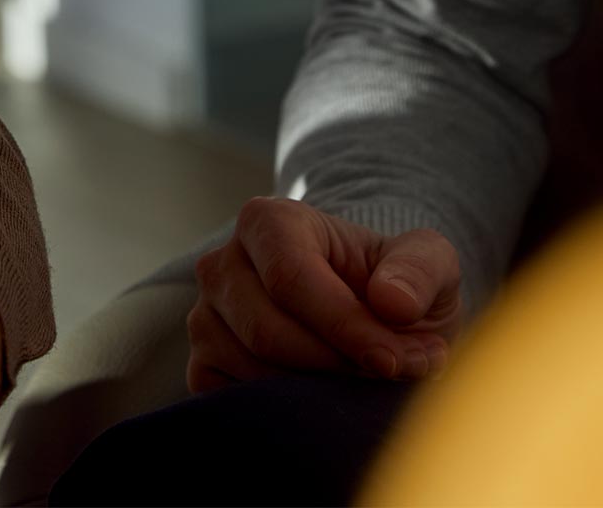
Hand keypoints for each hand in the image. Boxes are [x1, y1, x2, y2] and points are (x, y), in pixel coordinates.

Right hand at [188, 197, 460, 392]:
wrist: (369, 312)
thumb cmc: (395, 284)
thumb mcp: (429, 263)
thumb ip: (420, 270)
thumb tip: (392, 303)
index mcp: (268, 221)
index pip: (290, 278)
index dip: (346, 327)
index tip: (397, 361)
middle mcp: (223, 262)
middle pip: (266, 330)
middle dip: (336, 365)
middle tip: (389, 376)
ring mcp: (206, 313)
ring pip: (249, 367)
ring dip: (316, 392)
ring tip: (362, 382)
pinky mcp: (203, 360)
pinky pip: (226, 396)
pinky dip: (279, 411)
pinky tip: (321, 397)